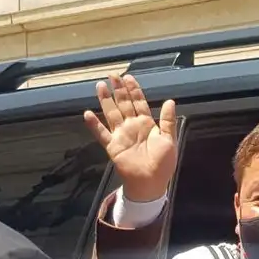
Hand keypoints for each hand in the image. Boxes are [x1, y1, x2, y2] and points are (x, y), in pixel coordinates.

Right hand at [83, 74, 176, 201]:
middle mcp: (132, 127)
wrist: (151, 183)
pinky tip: (88, 114)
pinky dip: (94, 125)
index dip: (134, 90)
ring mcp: (121, 135)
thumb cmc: (163, 164)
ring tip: (100, 86)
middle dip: (118, 89)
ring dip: (106, 100)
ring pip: (112, 113)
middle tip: (113, 75)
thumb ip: (168, 121)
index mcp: (147, 124)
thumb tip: (170, 101)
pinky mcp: (113, 147)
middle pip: (124, 104)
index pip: (139, 102)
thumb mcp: (170, 140)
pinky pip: (102, 134)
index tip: (129, 77)